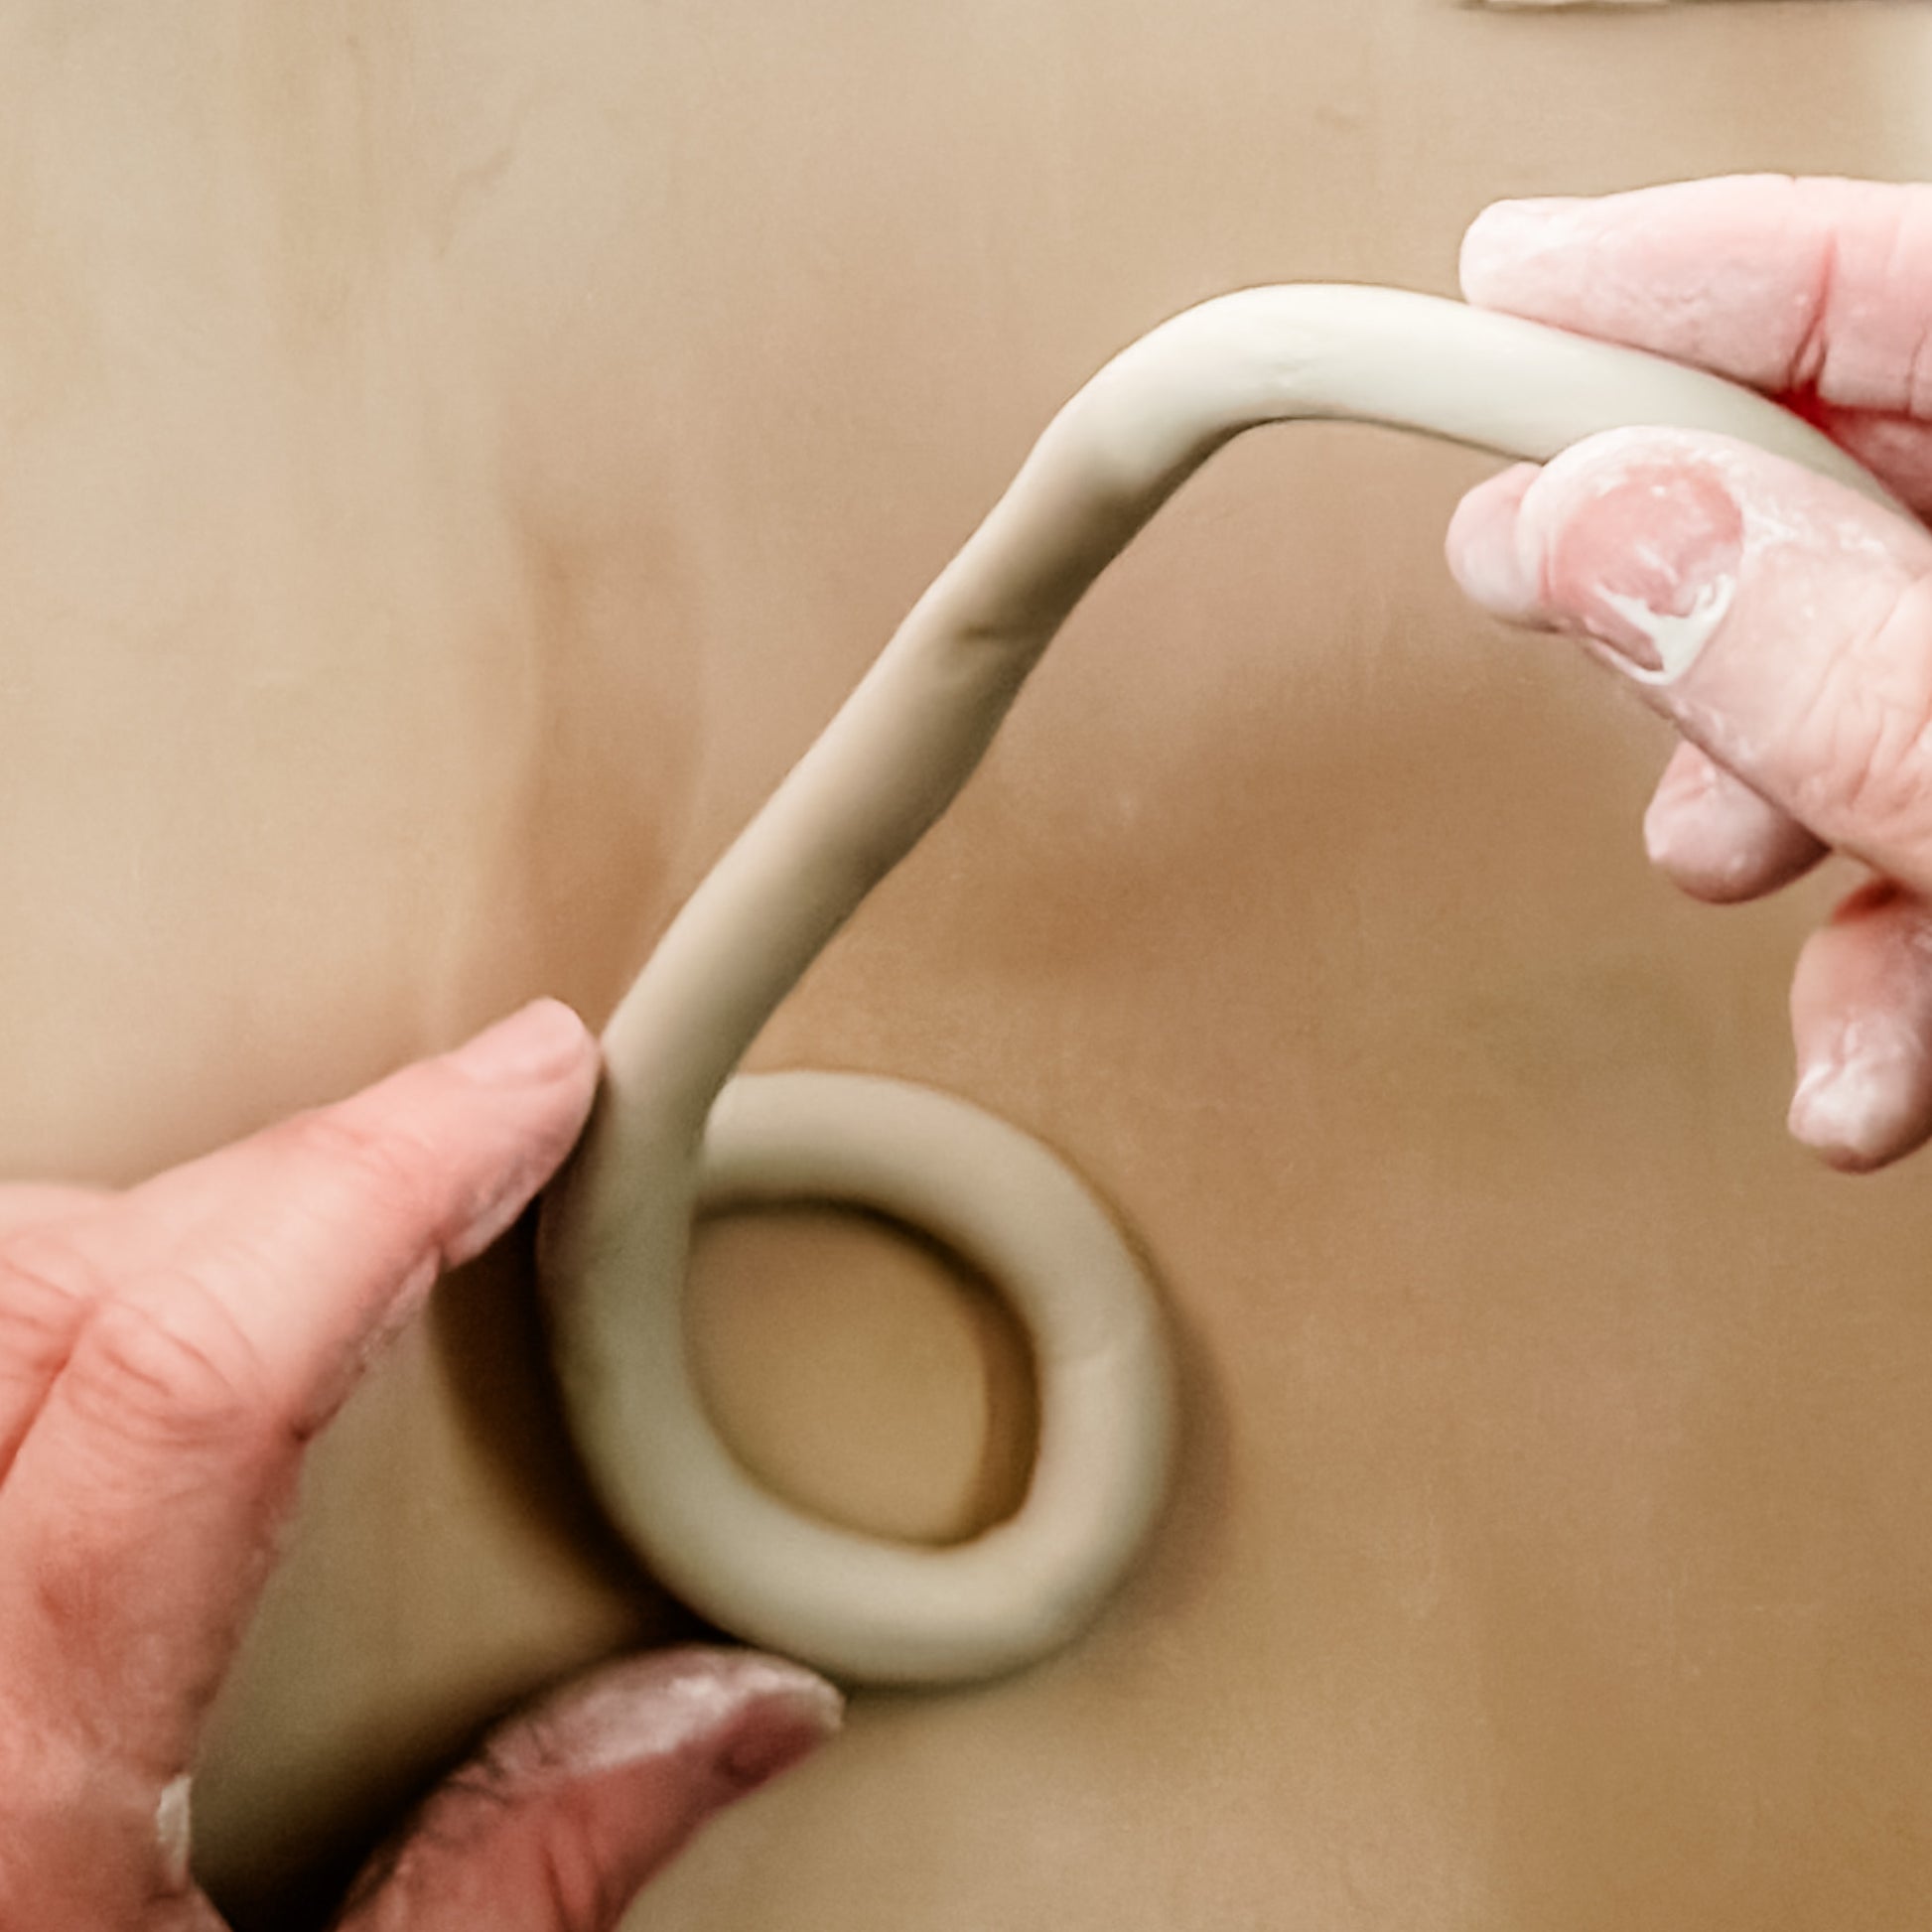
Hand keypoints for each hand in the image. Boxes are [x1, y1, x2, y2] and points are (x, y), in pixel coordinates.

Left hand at [0, 998, 840, 1930]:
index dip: (395, 1173)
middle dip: (276, 1183)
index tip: (533, 1080)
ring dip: (128, 1227)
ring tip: (292, 1240)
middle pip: (50, 1276)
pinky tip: (102, 1342)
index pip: (215, 1360)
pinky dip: (29, 1309)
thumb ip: (527, 1878)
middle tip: (446, 1170)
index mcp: (2, 1776)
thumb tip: (735, 1709)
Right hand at [1444, 175, 1931, 1171]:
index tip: (1504, 289)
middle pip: (1852, 476)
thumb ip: (1833, 668)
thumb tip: (1603, 535)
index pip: (1900, 277)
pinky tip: (1853, 1063)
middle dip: (1673, 553)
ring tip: (1710, 865)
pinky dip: (1871, 965)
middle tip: (1517, 567)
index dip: (1682, 270)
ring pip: (1872, 683)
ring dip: (1759, 801)